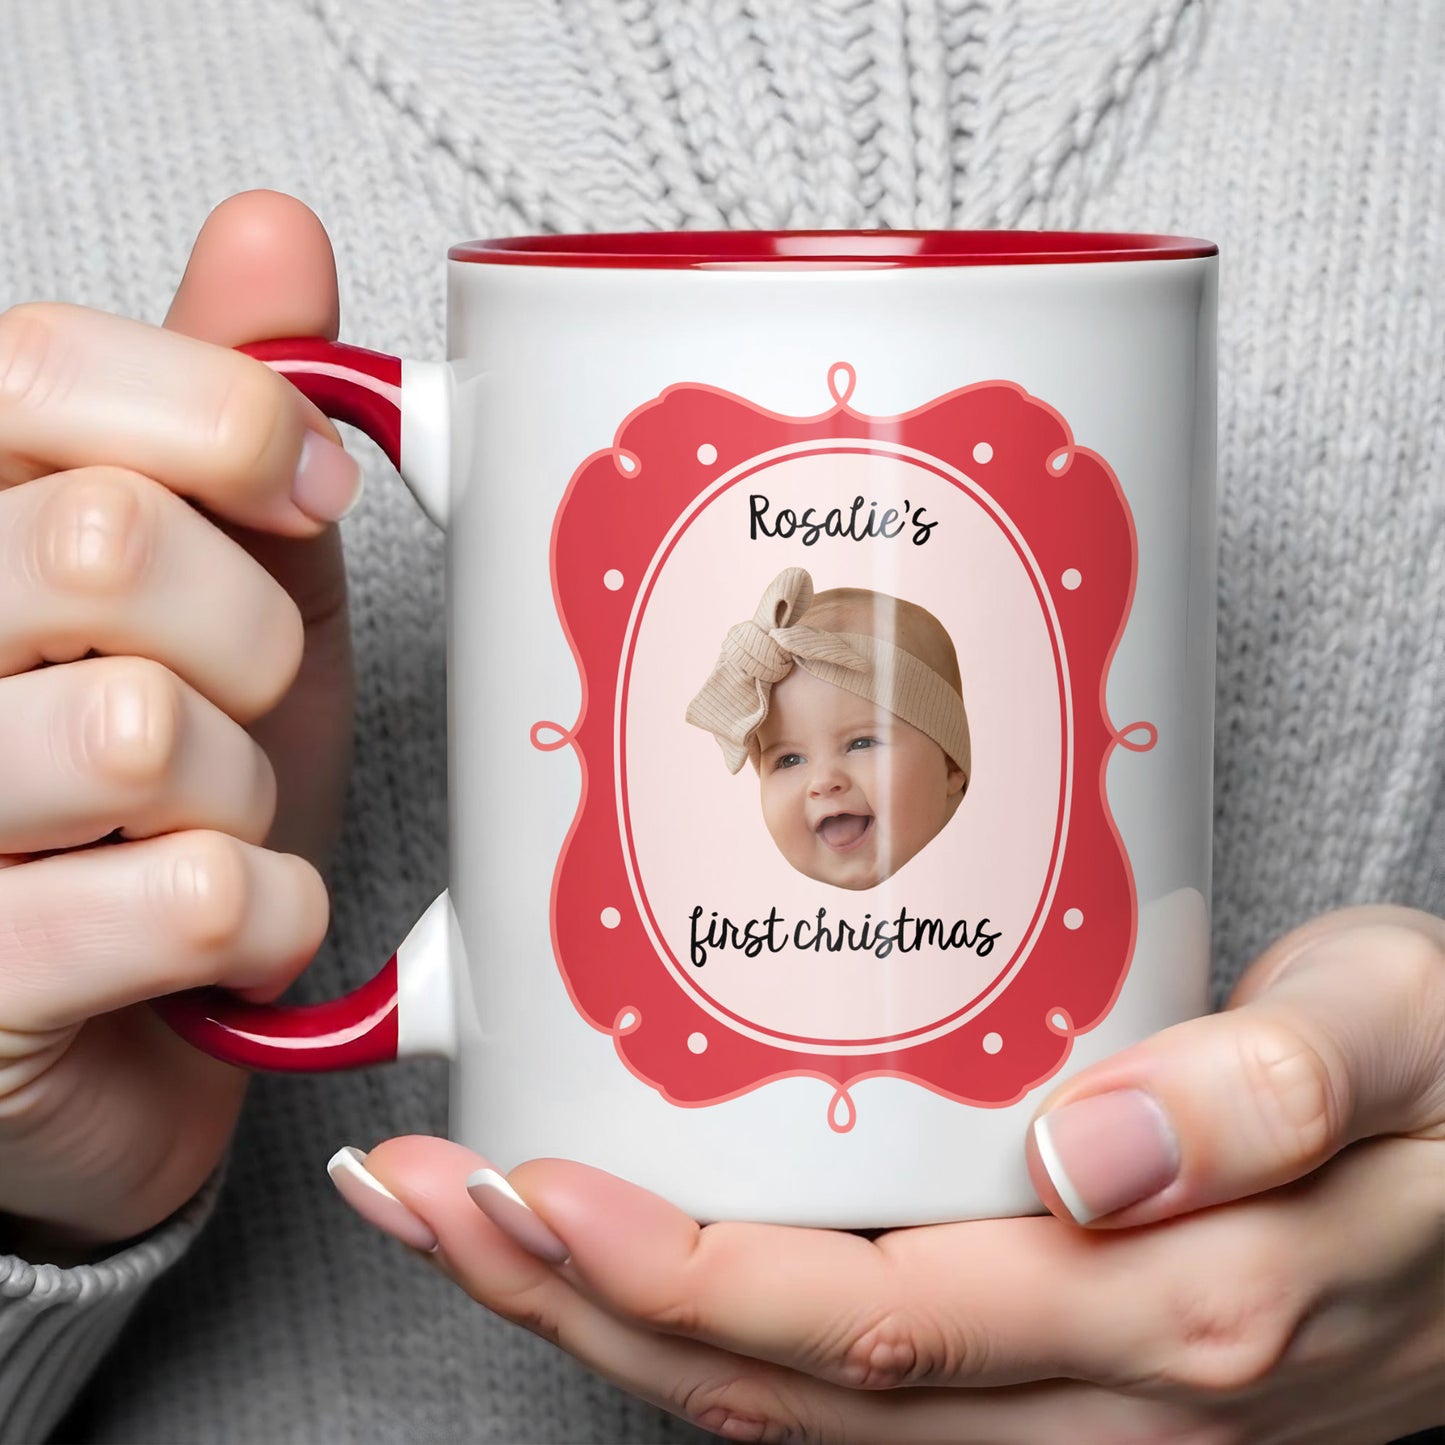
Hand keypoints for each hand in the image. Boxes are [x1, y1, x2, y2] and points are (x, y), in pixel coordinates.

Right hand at [0, 191, 356, 1256]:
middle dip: (247, 637)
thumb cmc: (168, 791)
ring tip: (206, 830)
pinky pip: (191, 899)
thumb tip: (272, 231)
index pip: (36, 367)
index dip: (227, 421)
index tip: (309, 494)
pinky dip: (268, 920)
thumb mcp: (219, 578)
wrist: (130, 1017)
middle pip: (105, 543)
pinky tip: (225, 936)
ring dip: (242, 794)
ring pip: (143, 730)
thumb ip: (220, 413)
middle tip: (239, 704)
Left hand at [341, 906, 1444, 1442]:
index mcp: (1166, 1310)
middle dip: (568, 1300)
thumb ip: (1269, 1093)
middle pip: (777, 1387)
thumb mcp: (1403, 1044)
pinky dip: (703, 1325)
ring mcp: (1061, 1401)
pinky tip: (625, 1255)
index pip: (862, 1324)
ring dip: (602, 1318)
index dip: (668, 1270)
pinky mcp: (1048, 1365)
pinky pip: (844, 1384)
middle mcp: (1090, 1389)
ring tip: (467, 1217)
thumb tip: (1093, 1154)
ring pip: (789, 1404)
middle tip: (417, 1192)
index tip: (519, 1183)